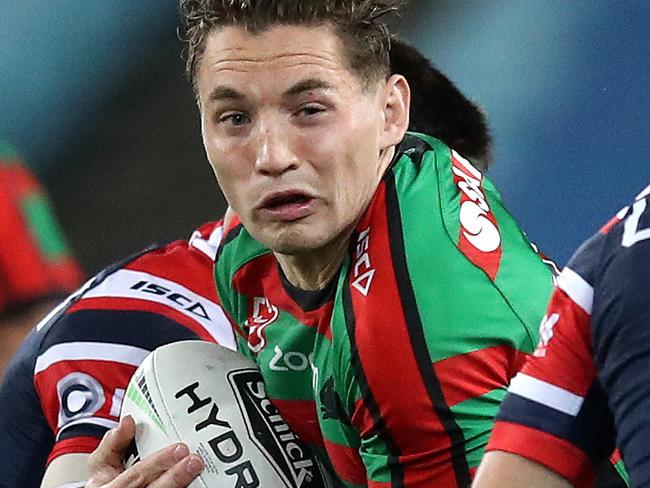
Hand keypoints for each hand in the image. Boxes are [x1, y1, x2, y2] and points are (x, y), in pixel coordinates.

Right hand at [86, 416, 203, 486]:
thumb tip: (129, 421)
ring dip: (181, 483)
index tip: (180, 449)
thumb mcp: (101, 462)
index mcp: (111, 487)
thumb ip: (114, 442)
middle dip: (175, 476)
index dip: (158, 463)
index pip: (136, 475)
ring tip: (196, 468)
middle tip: (194, 460)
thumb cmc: (105, 481)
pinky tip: (194, 480)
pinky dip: (182, 487)